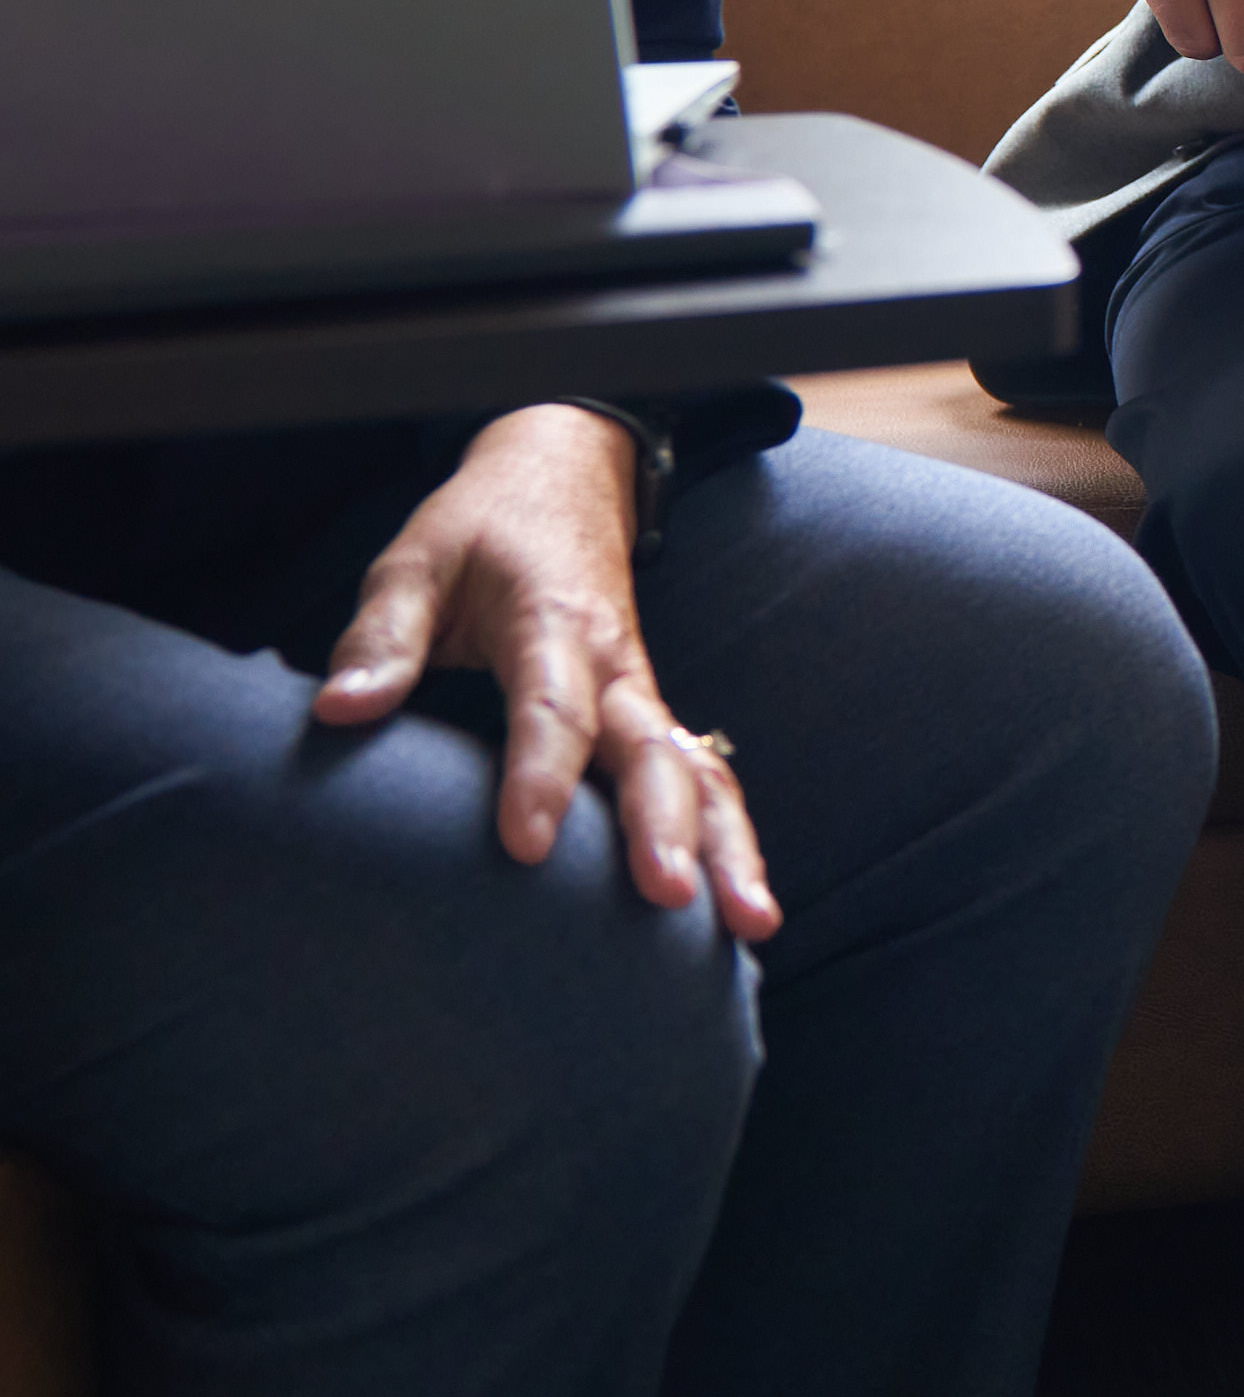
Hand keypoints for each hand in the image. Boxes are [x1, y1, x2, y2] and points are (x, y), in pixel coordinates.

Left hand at [312, 407, 775, 936]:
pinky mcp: (649, 716)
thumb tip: (339, 710)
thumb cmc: (483, 526)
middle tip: (667, 897)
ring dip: (727, 845)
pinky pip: (701, 777)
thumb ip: (383, 635)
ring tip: (751, 923)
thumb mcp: (416, 558)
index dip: (540, 775)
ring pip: (700, 770)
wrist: (566, 474)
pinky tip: (740, 906)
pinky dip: (727, 840)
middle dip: (665, 823)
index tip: (525, 848)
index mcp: (554, 621)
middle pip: (652, 748)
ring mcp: (642, 693)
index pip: (553, 706)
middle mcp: (617, 663)